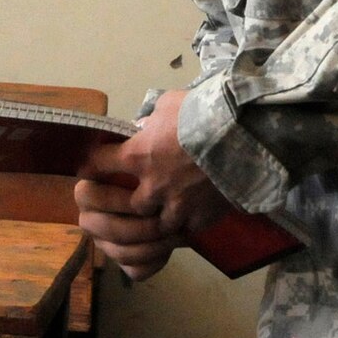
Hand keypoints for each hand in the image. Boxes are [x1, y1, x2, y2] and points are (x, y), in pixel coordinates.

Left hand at [74, 89, 233, 280]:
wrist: (245, 135)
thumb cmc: (204, 113)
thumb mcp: (170, 104)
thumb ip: (153, 118)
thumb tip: (146, 124)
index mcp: (138, 156)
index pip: (97, 165)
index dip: (92, 166)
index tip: (93, 167)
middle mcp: (152, 186)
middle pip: (126, 205)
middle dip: (128, 202)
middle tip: (132, 196)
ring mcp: (176, 207)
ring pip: (155, 226)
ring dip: (156, 219)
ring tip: (162, 213)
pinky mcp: (201, 219)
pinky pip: (185, 232)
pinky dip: (184, 228)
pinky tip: (187, 222)